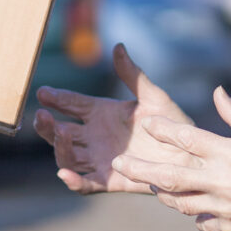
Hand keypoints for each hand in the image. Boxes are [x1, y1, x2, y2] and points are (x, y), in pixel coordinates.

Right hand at [34, 44, 194, 194]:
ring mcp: (100, 159)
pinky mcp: (110, 180)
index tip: (43, 92)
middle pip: (61, 131)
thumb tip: (118, 46)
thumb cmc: (172, 123)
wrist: (190, 154)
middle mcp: (95, 137)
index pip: (71, 104)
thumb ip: (133, 75)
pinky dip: (74, 181)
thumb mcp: (153, 96)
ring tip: (61, 132)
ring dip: (59, 146)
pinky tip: (65, 174)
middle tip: (41, 114)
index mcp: (101, 114)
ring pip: (68, 156)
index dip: (56, 99)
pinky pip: (86, 184)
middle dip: (47, 124)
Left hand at [117, 87, 230, 230]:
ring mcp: (226, 209)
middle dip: (140, 170)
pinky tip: (190, 206)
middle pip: (170, 177)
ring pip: (180, 203)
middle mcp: (224, 183)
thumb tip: (219, 93)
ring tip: (152, 184)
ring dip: (163, 193)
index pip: (188, 138)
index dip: (163, 129)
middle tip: (119, 164)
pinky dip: (193, 213)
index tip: (146, 121)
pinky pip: (202, 222)